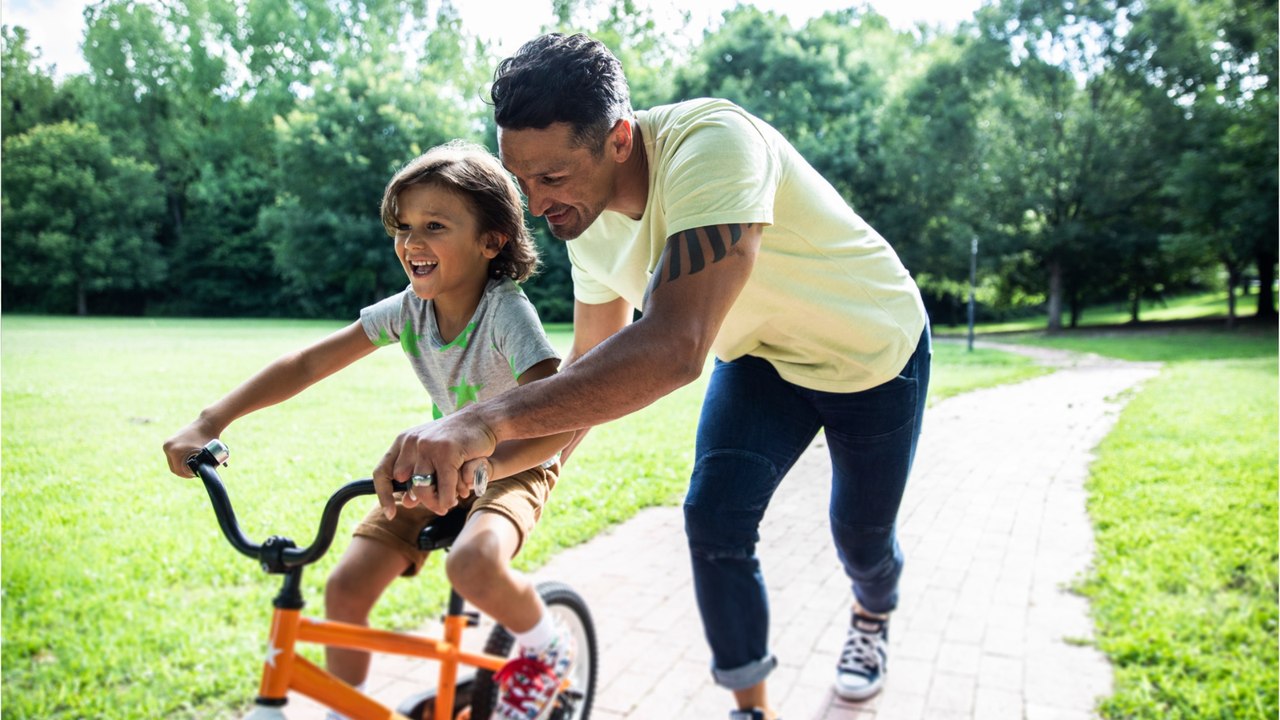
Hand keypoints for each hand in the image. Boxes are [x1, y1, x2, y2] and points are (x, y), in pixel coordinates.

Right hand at [162, 420, 218, 477]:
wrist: (207, 424)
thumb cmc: (209, 439)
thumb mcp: (207, 455)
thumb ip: (204, 467)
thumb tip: (205, 476)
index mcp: (174, 450)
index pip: (177, 470)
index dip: (187, 475)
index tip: (195, 475)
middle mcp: (168, 446)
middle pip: (173, 467)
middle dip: (183, 471)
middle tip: (194, 472)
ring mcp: (167, 442)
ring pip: (172, 461)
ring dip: (180, 464)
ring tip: (192, 465)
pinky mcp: (169, 440)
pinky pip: (172, 454)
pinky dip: (179, 458)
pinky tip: (188, 458)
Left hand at [372, 412, 496, 519]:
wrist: (482, 420)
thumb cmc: (457, 440)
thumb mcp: (433, 456)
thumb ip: (419, 477)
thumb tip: (406, 503)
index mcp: (403, 442)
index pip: (382, 472)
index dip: (383, 495)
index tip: (390, 514)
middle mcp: (411, 442)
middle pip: (407, 485)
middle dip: (424, 500)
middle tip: (439, 507)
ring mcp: (427, 446)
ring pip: (422, 488)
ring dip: (437, 502)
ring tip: (449, 505)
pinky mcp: (446, 451)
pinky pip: (444, 486)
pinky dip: (449, 498)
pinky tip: (458, 498)